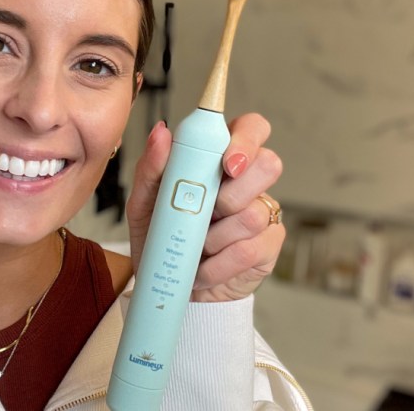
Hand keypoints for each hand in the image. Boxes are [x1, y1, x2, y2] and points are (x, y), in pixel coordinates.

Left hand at [126, 114, 284, 302]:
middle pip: (269, 165)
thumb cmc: (161, 237)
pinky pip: (249, 250)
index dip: (247, 140)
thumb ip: (151, 168)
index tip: (227, 163)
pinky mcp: (267, 248)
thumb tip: (161, 134)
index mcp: (220, 160)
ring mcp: (263, 214)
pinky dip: (218, 264)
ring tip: (196, 246)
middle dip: (232, 193)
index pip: (252, 129)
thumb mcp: (145, 203)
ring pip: (253, 214)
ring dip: (215, 236)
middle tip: (208, 212)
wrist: (168, 285)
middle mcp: (247, 182)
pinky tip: (203, 268)